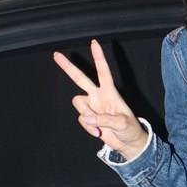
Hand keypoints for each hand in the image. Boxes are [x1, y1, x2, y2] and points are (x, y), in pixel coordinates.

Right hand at [53, 39, 148, 159]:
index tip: (94, 42)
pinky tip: (97, 133)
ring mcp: (93, 107)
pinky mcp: (89, 119)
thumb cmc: (130, 129)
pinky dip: (88, 128)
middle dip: (68, 67)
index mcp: (110, 92)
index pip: (103, 71)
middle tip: (56, 55)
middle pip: (80, 79)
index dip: (98, 57)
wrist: (128, 143)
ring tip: (98, 127)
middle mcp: (99, 96)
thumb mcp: (122, 123)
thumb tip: (87, 118)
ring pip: (78, 104)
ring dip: (86, 116)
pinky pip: (82, 119)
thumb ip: (104, 120)